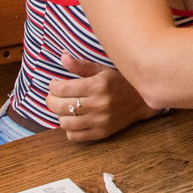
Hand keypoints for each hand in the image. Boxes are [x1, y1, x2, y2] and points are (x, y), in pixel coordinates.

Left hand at [45, 57, 159, 142]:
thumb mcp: (102, 69)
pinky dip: (69, 128)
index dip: (52, 86)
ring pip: (64, 123)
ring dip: (59, 115)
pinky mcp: (101, 133)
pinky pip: (74, 136)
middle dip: (51, 100)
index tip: (54, 84)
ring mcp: (100, 121)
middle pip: (60, 106)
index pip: (62, 89)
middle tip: (53, 96)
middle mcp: (98, 104)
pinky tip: (74, 119)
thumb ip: (81, 65)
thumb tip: (62, 57)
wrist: (141, 101)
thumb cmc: (119, 81)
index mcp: (98, 85)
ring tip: (64, 107)